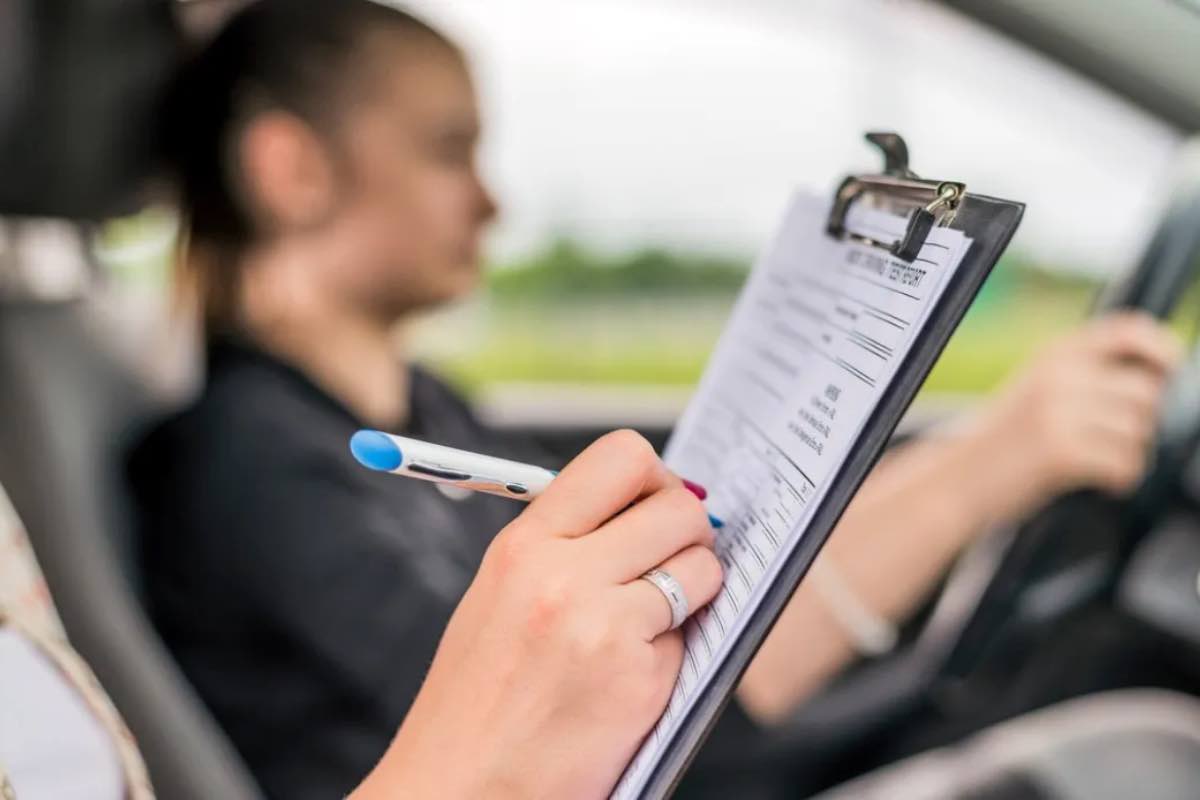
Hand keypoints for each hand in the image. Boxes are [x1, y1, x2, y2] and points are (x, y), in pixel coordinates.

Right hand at [351, 430, 722, 799]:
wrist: (460, 791)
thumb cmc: (477, 701)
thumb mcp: (499, 596)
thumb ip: (565, 545)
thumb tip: (645, 506)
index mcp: (523, 545)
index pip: (621, 457)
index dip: (656, 476)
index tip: (655, 503)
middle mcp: (562, 575)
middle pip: (679, 506)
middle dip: (689, 530)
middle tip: (671, 559)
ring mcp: (603, 627)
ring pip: (701, 568)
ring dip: (694, 589)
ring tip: (651, 620)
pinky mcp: (639, 681)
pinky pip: (691, 637)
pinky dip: (676, 651)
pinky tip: (631, 675)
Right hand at [962, 312, 1181, 520]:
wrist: (956, 477)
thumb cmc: (1002, 440)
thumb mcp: (1037, 388)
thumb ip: (1086, 375)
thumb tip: (1157, 377)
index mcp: (1054, 354)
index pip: (1128, 331)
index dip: (1162, 348)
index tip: (1170, 369)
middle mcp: (1058, 376)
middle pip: (1145, 391)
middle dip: (1140, 421)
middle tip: (1111, 438)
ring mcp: (1058, 412)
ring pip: (1138, 431)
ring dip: (1128, 453)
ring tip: (1099, 462)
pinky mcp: (1061, 451)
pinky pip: (1124, 463)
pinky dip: (1121, 478)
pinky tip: (1101, 481)